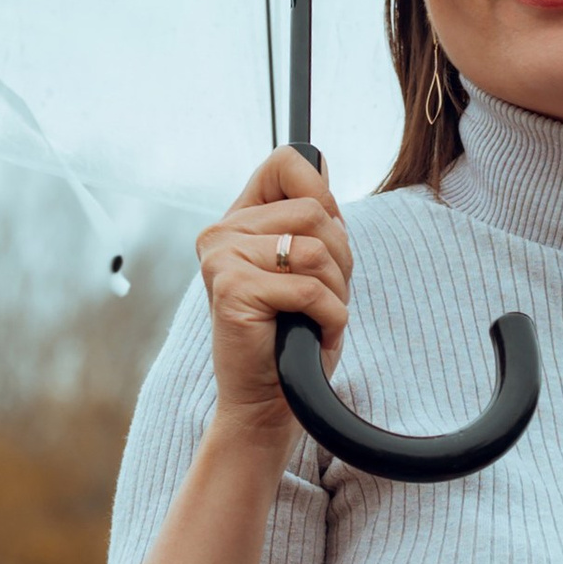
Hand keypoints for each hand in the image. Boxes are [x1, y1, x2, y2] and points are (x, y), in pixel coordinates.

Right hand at [197, 149, 351, 445]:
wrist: (267, 401)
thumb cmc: (293, 336)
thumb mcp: (309, 266)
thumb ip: (311, 218)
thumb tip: (322, 162)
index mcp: (239, 220)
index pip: (285, 163)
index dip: (322, 190)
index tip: (329, 231)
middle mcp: (221, 232)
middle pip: (316, 211)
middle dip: (341, 259)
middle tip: (324, 298)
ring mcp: (221, 258)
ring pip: (317, 250)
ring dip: (336, 293)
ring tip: (317, 319)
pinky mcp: (230, 289)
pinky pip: (310, 289)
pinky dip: (330, 318)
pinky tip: (313, 335)